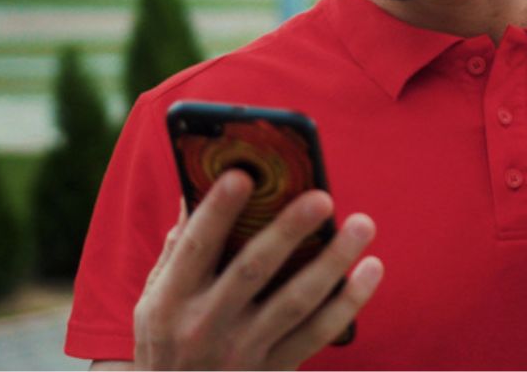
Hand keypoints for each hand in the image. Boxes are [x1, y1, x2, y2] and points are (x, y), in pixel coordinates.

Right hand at [131, 170, 382, 369]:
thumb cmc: (168, 340)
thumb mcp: (154, 299)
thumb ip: (179, 247)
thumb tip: (200, 184)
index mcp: (169, 301)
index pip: (195, 247)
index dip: (217, 211)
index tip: (243, 174)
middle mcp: (205, 327)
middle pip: (253, 270)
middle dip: (288, 231)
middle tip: (323, 197)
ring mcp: (243, 351)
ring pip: (296, 301)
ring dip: (333, 261)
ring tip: (362, 224)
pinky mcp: (275, 369)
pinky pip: (319, 332)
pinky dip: (349, 301)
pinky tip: (371, 268)